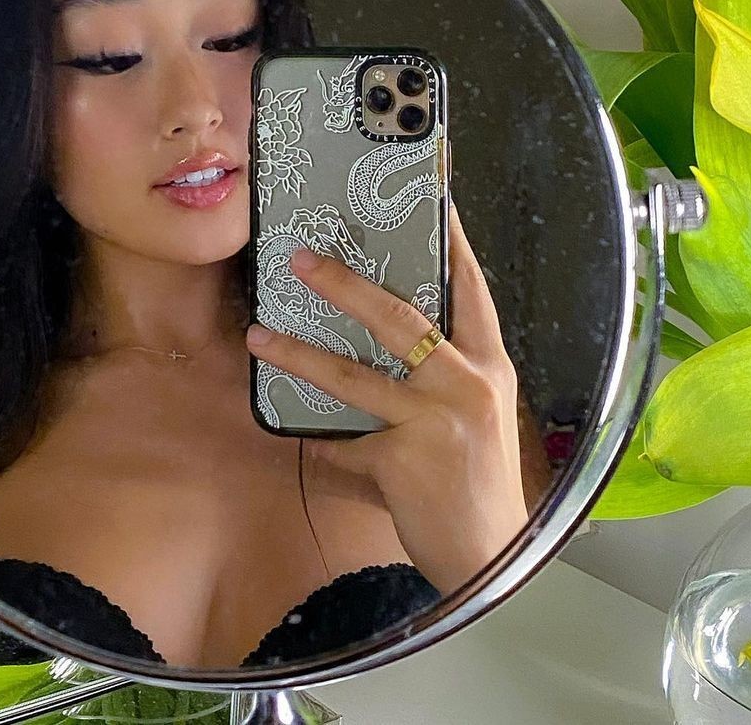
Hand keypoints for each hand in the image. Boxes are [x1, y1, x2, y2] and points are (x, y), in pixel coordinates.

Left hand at [246, 205, 528, 595]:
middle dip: (343, 283)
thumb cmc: (477, 475)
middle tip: (299, 257)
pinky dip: (313, 439)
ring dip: (299, 353)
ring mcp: (435, 420)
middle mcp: (467, 381)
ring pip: (354, 374)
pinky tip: (284, 433)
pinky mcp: (403, 459)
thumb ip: (442, 368)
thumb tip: (388, 326)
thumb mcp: (476, 409)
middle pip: (398, 317)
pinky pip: (341, 441)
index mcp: (488, 363)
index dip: (449, 239)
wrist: (491, 555)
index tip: (431, 195)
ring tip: (258, 336)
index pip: (470, 287)